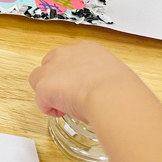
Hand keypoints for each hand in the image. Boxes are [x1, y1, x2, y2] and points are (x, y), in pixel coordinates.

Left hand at [29, 41, 148, 121]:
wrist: (113, 96)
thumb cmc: (123, 90)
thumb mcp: (115, 75)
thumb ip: (103, 76)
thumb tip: (103, 90)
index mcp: (87, 48)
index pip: (70, 57)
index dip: (73, 75)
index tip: (81, 86)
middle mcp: (66, 53)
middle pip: (50, 64)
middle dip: (57, 80)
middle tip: (71, 97)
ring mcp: (52, 68)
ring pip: (38, 79)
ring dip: (48, 92)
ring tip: (65, 105)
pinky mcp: (44, 85)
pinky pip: (40, 100)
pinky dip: (49, 109)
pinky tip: (63, 113)